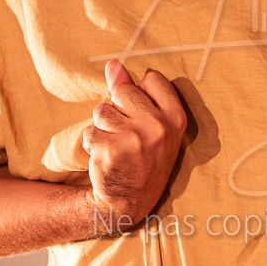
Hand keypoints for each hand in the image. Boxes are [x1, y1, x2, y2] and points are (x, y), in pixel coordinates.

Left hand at [81, 59, 187, 227]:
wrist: (129, 200)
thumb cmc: (144, 157)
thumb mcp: (152, 125)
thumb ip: (135, 92)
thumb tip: (113, 65)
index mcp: (176, 118)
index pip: (152, 79)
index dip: (141, 94)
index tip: (143, 115)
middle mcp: (159, 127)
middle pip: (123, 91)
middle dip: (119, 109)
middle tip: (129, 135)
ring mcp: (135, 139)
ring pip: (102, 110)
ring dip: (103, 127)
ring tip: (117, 146)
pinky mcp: (111, 150)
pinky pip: (91, 130)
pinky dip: (93, 142)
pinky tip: (106, 157)